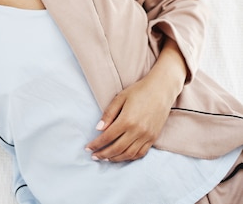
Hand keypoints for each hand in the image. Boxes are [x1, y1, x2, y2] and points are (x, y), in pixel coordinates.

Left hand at [85, 38, 187, 161]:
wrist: (161, 90)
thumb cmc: (139, 91)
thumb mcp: (120, 98)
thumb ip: (108, 114)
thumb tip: (98, 129)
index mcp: (127, 120)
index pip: (107, 137)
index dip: (96, 144)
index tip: (87, 148)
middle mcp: (137, 131)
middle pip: (117, 149)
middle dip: (103, 154)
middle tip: (94, 156)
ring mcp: (147, 136)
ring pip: (129, 154)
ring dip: (115, 158)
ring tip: (105, 158)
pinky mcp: (153, 138)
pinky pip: (141, 153)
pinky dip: (130, 158)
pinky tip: (121, 156)